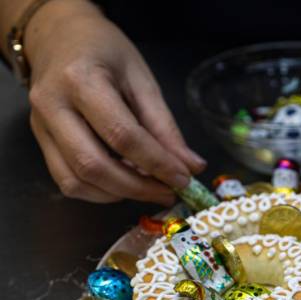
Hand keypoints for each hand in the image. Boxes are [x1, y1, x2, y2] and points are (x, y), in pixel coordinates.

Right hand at [25, 1, 204, 204]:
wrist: (57, 36)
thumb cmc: (104, 51)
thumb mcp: (142, 79)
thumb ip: (164, 126)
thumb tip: (192, 166)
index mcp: (81, 80)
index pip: (122, 136)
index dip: (157, 163)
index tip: (184, 179)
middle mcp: (53, 106)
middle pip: (93, 165)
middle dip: (138, 188)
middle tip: (169, 192)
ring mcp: (40, 127)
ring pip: (76, 181)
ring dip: (119, 194)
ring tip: (150, 189)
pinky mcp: (40, 141)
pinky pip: (66, 181)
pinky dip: (99, 192)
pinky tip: (124, 184)